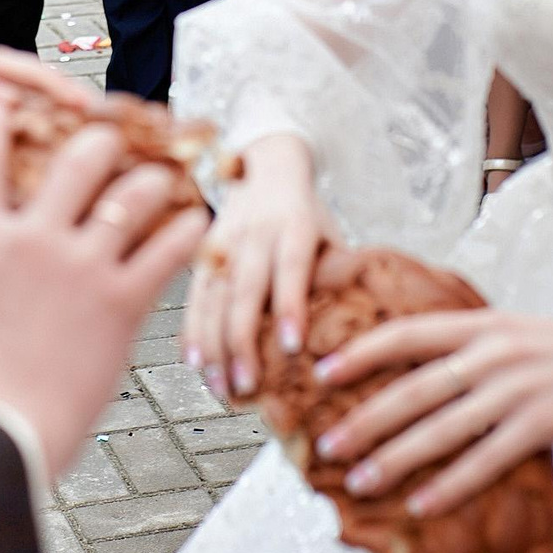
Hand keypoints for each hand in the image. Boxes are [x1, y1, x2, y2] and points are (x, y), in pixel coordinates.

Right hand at [0, 102, 209, 474]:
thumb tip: (4, 249)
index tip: (0, 106)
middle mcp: (32, 238)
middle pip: (77, 161)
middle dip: (101, 142)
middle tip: (111, 140)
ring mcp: (79, 266)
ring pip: (132, 195)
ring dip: (153, 181)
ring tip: (163, 177)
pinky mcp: (121, 301)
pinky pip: (167, 250)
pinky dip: (187, 231)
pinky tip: (199, 221)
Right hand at [183, 131, 329, 400]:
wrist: (266, 167)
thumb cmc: (307, 213)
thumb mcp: (329, 232)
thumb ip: (337, 274)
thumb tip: (360, 333)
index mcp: (295, 224)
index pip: (291, 267)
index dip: (290, 306)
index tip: (292, 347)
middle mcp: (255, 233)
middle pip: (245, 289)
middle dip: (243, 341)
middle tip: (247, 385)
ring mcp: (224, 242)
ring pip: (214, 296)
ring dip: (214, 344)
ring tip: (220, 385)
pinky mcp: (203, 252)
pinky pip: (194, 294)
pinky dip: (192, 329)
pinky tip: (195, 362)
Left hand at [313, 303, 552, 517]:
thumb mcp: (516, 330)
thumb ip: (471, 345)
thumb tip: (420, 370)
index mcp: (482, 323)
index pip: (405, 334)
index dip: (359, 354)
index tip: (320, 373)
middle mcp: (492, 352)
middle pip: (412, 389)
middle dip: (362, 420)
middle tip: (324, 447)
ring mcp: (517, 389)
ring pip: (440, 429)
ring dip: (394, 459)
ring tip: (360, 482)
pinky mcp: (543, 423)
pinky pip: (485, 460)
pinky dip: (450, 485)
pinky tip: (422, 505)